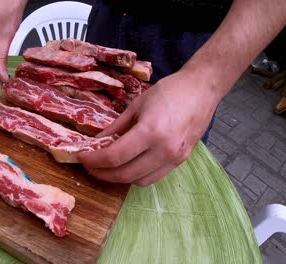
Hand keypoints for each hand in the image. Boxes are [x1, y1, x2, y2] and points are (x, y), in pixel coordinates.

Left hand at [78, 69, 219, 186]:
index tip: (83, 157)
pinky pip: (153, 177)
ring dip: (119, 178)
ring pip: (139, 181)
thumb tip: (96, 142)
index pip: (115, 156)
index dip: (94, 161)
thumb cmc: (169, 91)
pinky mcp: (181, 161)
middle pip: (125, 174)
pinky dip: (136, 176)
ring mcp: (174, 158)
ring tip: (107, 168)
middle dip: (102, 173)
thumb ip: (116, 127)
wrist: (202, 90)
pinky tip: (127, 166)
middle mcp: (163, 150)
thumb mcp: (137, 105)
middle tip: (90, 166)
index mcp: (150, 131)